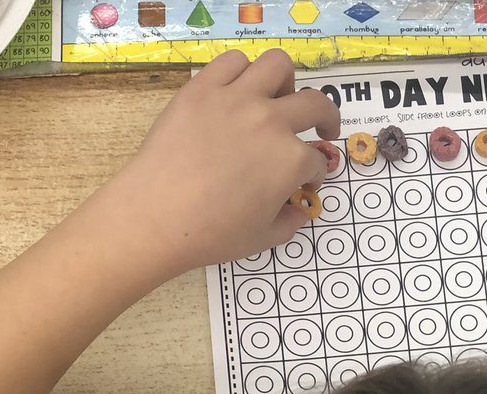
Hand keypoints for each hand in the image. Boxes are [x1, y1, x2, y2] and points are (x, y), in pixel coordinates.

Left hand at [100, 49, 339, 275]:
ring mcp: (237, 98)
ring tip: (277, 98)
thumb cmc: (214, 233)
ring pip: (278, 65)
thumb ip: (290, 222)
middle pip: (315, 104)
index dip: (314, 173)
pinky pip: (232, 62)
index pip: (316, 160)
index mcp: (291, 161)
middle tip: (322, 127)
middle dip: (327, 118)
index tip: (304, 182)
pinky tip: (239, 90)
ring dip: (286, 83)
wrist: (159, 214)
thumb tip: (297, 210)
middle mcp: (272, 121)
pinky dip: (243, 72)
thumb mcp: (263, 239)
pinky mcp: (203, 87)